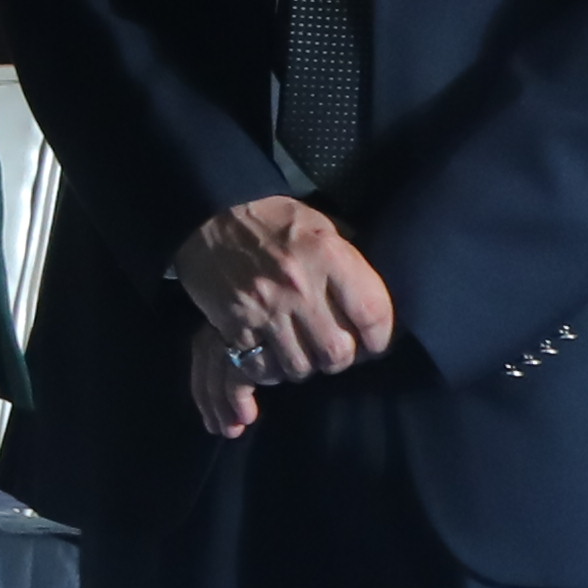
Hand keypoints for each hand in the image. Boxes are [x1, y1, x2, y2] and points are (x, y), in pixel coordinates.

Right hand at [174, 196, 397, 434]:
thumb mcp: (319, 225)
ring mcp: (265, 309)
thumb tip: (370, 300)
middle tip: (338, 351)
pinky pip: (262, 368)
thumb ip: (346, 261)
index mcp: (326, 254)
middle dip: (343, 359)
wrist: (206, 217)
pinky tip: (275, 357)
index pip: (372, 313)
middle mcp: (298, 285)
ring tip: (305, 353)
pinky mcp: (235, 326)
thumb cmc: (271, 221)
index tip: (376, 344)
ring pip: (301, 367)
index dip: (381, 337)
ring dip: (307, 366)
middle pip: (337, 352)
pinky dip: (272, 370)